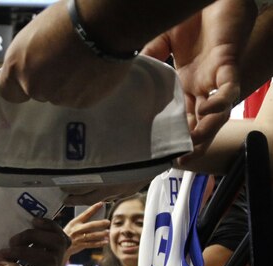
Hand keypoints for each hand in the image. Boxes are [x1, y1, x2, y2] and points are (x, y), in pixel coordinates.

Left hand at [0, 0, 131, 106]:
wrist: (103, 24)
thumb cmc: (69, 19)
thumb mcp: (34, 34)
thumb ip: (28, 57)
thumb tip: (31, 62)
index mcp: (17, 66)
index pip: (8, 92)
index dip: (19, 87)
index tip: (30, 78)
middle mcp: (33, 86)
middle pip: (37, 92)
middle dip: (48, 80)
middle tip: (64, 61)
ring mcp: (57, 97)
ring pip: (60, 95)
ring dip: (68, 83)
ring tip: (81, 62)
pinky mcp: (80, 102)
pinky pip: (80, 97)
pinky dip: (85, 87)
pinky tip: (92, 68)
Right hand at [63, 202, 109, 257]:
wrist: (60, 246)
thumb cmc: (68, 234)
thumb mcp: (72, 226)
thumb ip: (82, 223)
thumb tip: (97, 220)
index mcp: (75, 222)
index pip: (85, 213)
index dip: (94, 208)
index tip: (101, 204)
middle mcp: (77, 229)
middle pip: (90, 225)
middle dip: (100, 223)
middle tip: (108, 221)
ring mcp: (78, 238)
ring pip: (92, 235)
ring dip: (101, 234)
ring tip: (108, 232)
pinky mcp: (80, 245)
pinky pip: (91, 244)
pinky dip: (99, 243)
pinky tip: (105, 241)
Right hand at [142, 0, 256, 161]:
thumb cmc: (187, 19)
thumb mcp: (157, 44)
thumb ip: (146, 62)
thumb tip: (124, 79)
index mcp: (184, 83)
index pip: (179, 115)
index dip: (173, 134)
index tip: (160, 151)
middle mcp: (201, 85)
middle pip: (199, 121)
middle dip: (191, 143)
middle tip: (177, 161)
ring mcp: (214, 77)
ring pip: (216, 113)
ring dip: (205, 131)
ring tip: (191, 146)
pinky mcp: (227, 65)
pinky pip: (227, 90)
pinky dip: (219, 103)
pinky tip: (205, 109)